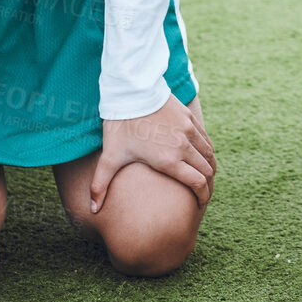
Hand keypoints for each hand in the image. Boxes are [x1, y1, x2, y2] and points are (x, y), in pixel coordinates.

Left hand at [91, 94, 215, 211]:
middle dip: (208, 186)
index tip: (200, 205)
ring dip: (209, 167)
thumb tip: (92, 210)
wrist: (131, 92)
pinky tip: (200, 156)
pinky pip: (206, 139)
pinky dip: (207, 151)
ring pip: (209, 154)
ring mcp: (189, 130)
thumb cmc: (121, 126)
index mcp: (169, 160)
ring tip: (205, 177)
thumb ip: (101, 185)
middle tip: (204, 195)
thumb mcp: (110, 157)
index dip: (203, 197)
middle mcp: (184, 146)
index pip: (198, 183)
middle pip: (208, 170)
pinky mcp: (189, 118)